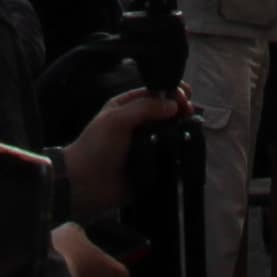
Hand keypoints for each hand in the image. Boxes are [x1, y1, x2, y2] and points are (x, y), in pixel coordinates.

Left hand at [60, 86, 180, 222]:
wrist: (85, 184)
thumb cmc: (95, 147)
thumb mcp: (116, 119)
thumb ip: (144, 107)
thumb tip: (173, 105)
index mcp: (128, 107)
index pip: (156, 93)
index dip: (172, 92)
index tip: (185, 97)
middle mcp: (139, 123)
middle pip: (167, 112)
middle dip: (181, 109)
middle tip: (189, 113)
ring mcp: (147, 144)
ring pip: (172, 132)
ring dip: (182, 130)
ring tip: (190, 129)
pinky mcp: (153, 164)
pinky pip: (171, 155)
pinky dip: (180, 151)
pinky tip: (187, 148)